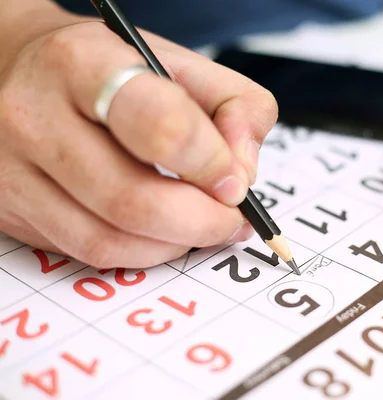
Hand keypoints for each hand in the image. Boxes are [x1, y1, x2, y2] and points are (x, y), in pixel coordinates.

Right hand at [0, 15, 276, 267]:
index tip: (235, 181)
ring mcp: (13, 171)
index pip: (158, 125)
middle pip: (133, 200)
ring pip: (109, 241)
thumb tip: (244, 173)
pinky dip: (142, 252)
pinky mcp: (11, 210)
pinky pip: (87, 253)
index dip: (210, 163)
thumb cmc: (107, 69)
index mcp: (85, 64)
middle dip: (202, 222)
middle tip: (231, 218)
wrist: (15, 70)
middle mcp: (35, 117)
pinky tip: (163, 232)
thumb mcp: (179, 62)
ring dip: (175, 245)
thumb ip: (236, 105)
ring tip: (203, 225)